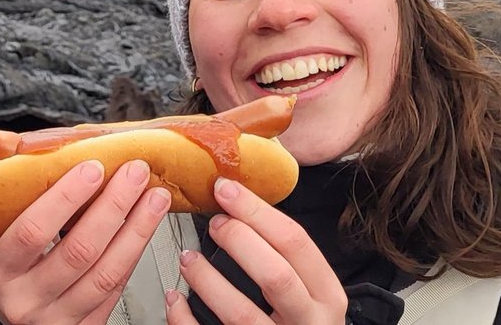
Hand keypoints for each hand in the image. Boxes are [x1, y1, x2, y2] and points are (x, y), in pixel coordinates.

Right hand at [0, 159, 170, 324]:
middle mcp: (25, 301)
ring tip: (155, 198)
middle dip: (113, 207)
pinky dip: (133, 255)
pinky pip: (115, 292)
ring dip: (136, 231)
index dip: (65, 198)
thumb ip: (10, 190)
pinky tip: (146, 228)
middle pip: (78, 251)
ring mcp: (56, 320)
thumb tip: (6, 138)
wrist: (8, 314)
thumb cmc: (7, 263)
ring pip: (106, 275)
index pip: (32, 231)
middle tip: (135, 173)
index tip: (93, 167)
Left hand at [165, 178, 346, 324]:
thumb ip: (284, 254)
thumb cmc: (298, 318)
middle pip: (275, 276)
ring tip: (188, 259)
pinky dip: (185, 317)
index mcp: (324, 294)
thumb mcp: (309, 287)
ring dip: (207, 279)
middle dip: (238, 241)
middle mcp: (307, 322)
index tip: (226, 190)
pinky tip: (176, 299)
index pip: (295, 242)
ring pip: (240, 313)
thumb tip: (239, 202)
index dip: (256, 210)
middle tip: (214, 224)